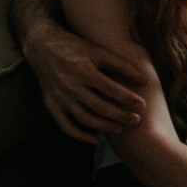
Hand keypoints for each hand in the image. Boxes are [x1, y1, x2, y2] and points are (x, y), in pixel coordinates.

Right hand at [23, 27, 149, 142]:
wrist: (42, 47)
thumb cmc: (74, 47)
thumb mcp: (98, 52)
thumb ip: (121, 66)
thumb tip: (145, 80)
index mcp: (82, 69)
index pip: (110, 89)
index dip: (127, 98)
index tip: (142, 105)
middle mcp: (69, 85)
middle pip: (99, 107)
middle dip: (120, 116)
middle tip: (136, 121)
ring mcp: (59, 97)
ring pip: (84, 119)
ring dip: (104, 127)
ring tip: (121, 129)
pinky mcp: (50, 104)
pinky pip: (65, 125)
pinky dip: (80, 135)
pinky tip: (95, 139)